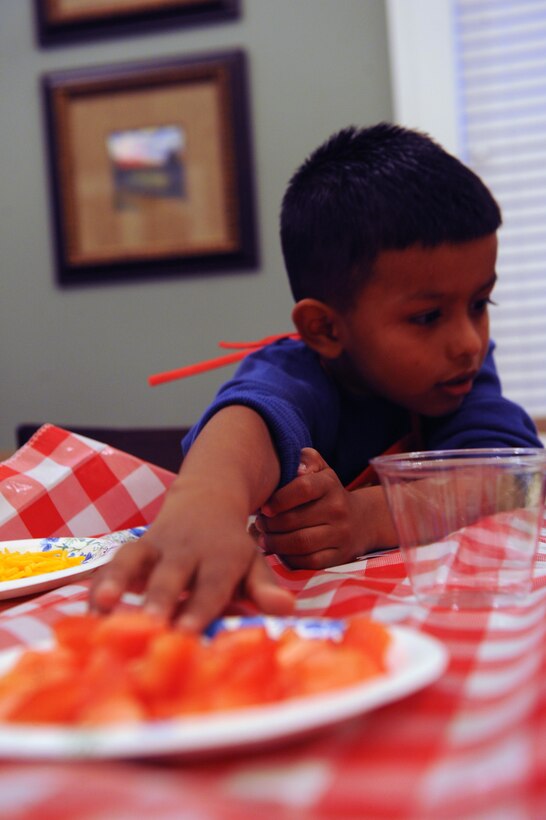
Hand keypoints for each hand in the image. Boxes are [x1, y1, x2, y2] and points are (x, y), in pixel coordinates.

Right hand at [89, 482, 293, 631]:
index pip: (211, 585)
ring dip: (118, 583)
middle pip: (171, 576)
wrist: (208, 496)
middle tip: (150, 626)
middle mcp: (187, 549)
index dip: (199, 607)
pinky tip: (88, 609)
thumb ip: (264, 587)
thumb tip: (287, 609)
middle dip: (160, 600)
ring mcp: (158, 545)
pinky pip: (114, 564)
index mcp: (222, 556)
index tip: (187, 632)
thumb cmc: (231, 547)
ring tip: (102, 607)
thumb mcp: (252, 562)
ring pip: (136, 563)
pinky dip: (100, 583)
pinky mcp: (135, 547)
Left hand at [255, 448, 364, 568]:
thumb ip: (305, 460)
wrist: (362, 520)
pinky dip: (288, 558)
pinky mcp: (339, 556)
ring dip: (275, 542)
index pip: (303, 488)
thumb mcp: (320, 469)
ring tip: (264, 537)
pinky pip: (308, 562)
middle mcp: (338, 509)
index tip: (264, 507)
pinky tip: (279, 551)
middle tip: (259, 524)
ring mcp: (340, 534)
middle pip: (295, 520)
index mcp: (330, 484)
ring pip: (300, 543)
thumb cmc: (327, 492)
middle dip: (270, 524)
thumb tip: (296, 469)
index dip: (278, 499)